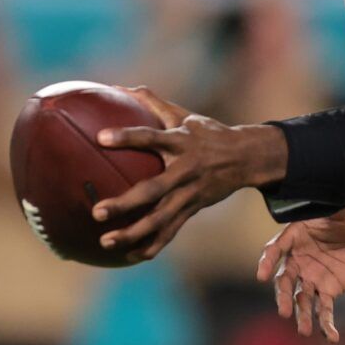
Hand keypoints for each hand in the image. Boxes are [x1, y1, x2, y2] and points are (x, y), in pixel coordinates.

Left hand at [91, 88, 281, 261]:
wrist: (247, 158)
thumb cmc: (207, 133)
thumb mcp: (184, 115)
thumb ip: (153, 102)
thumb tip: (121, 87)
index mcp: (180, 143)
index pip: (150, 137)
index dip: (127, 136)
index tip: (101, 137)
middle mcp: (184, 171)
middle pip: (152, 190)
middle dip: (125, 203)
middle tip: (97, 211)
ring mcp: (190, 195)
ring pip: (160, 219)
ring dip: (133, 233)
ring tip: (105, 241)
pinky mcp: (193, 210)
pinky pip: (171, 232)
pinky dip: (152, 245)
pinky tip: (130, 256)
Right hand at [254, 206, 344, 341]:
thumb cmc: (342, 214)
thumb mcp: (338, 207)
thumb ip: (331, 207)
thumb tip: (328, 198)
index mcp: (292, 238)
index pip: (274, 250)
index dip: (266, 262)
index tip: (260, 274)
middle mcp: (297, 261)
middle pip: (284, 281)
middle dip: (283, 296)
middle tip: (283, 311)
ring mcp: (311, 278)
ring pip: (301, 299)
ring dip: (301, 315)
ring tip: (304, 331)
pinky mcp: (328, 290)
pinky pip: (324, 309)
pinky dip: (326, 324)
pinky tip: (331, 337)